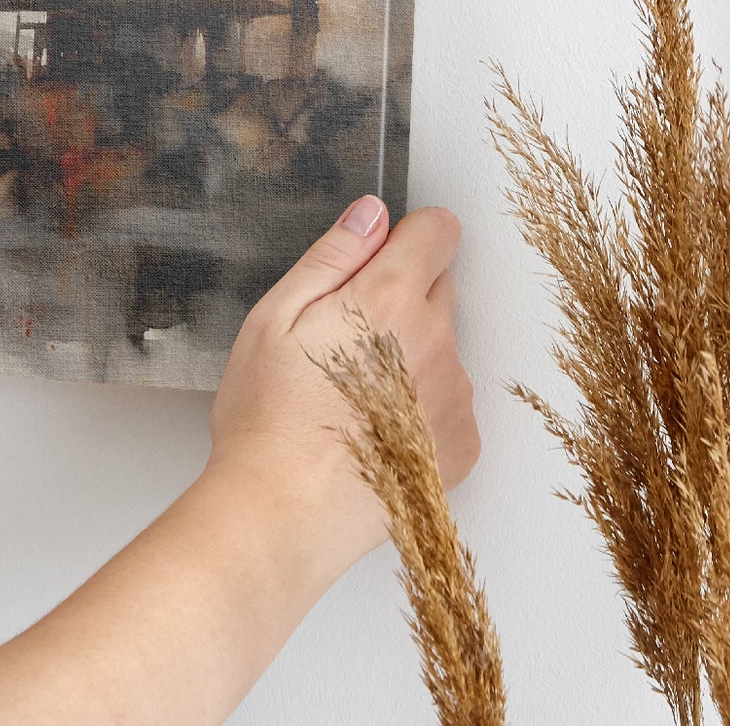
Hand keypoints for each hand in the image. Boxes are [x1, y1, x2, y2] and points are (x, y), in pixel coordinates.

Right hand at [206, 198, 477, 575]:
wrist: (283, 514)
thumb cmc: (267, 419)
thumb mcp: (274, 318)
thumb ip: (332, 256)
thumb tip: (372, 214)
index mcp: (390, 299)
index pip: (438, 231)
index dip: (406, 238)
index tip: (377, 261)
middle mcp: (437, 341)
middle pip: (439, 289)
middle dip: (401, 299)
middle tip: (343, 342)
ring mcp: (455, 396)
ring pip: (442, 350)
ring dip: (411, 358)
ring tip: (351, 398)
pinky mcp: (461, 446)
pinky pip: (449, 405)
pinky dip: (421, 411)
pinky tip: (374, 433)